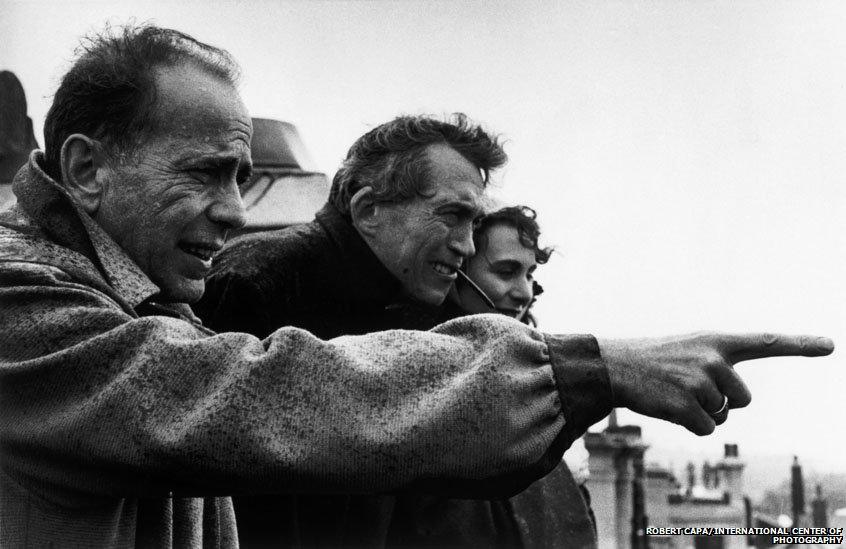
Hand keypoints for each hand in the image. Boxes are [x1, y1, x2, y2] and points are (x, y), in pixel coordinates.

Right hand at [597, 332, 833, 434]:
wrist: (615, 366)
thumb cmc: (655, 360)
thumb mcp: (689, 350)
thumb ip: (718, 368)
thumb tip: (730, 411)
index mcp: (717, 340)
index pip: (766, 341)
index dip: (800, 345)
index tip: (831, 345)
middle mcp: (713, 358)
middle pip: (742, 398)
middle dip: (721, 402)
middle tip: (687, 387)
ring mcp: (700, 382)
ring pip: (723, 415)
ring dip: (701, 413)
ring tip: (674, 393)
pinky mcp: (687, 405)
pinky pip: (707, 428)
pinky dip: (690, 425)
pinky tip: (669, 407)